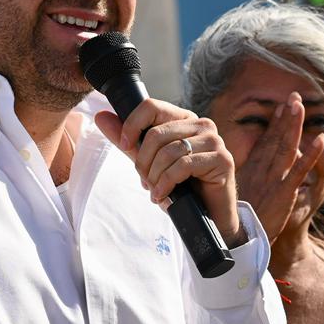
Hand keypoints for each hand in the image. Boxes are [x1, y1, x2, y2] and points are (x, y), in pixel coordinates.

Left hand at [95, 99, 245, 246]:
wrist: (208, 216)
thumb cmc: (182, 187)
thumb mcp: (150, 162)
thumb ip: (129, 140)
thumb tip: (101, 116)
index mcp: (184, 119)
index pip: (152, 107)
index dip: (132, 125)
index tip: (126, 145)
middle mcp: (202, 125)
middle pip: (157, 133)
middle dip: (143, 161)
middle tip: (145, 179)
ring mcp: (214, 141)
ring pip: (170, 151)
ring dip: (155, 176)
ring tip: (155, 190)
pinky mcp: (222, 159)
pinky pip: (184, 166)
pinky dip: (166, 183)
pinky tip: (163, 195)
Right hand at [234, 92, 323, 241]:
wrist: (236, 243)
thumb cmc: (233, 219)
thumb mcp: (232, 193)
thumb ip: (241, 177)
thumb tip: (235, 164)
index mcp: (249, 170)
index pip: (265, 141)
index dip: (275, 122)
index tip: (283, 105)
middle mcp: (261, 171)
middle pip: (275, 138)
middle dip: (286, 116)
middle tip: (295, 96)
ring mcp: (273, 181)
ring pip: (285, 148)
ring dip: (294, 125)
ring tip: (301, 106)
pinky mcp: (283, 193)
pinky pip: (299, 171)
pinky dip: (310, 154)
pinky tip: (320, 140)